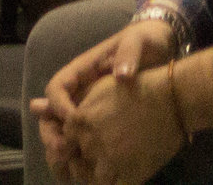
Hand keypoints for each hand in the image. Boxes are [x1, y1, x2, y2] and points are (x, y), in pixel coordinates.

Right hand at [33, 21, 176, 180]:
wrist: (161, 46)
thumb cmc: (145, 41)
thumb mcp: (138, 42)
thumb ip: (129, 54)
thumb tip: (122, 76)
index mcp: (83, 70)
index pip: (57, 87)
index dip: (58, 105)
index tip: (73, 119)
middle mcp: (80, 89)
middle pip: (52, 112)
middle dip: (53, 132)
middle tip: (63, 150)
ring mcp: (88, 105)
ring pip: (63, 129)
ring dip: (60, 148)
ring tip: (68, 165)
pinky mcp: (100, 119)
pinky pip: (81, 136)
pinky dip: (77, 154)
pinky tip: (82, 172)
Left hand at [61, 65, 186, 184]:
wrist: (173, 99)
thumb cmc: (137, 87)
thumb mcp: (99, 90)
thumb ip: (68, 103)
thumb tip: (33, 106)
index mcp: (79, 121)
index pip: (62, 143)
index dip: (71, 147)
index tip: (78, 148)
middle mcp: (89, 142)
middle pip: (75, 162)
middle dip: (81, 162)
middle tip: (97, 158)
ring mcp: (109, 161)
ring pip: (90, 179)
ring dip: (95, 176)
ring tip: (107, 170)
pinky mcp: (128, 175)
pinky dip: (112, 184)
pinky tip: (119, 178)